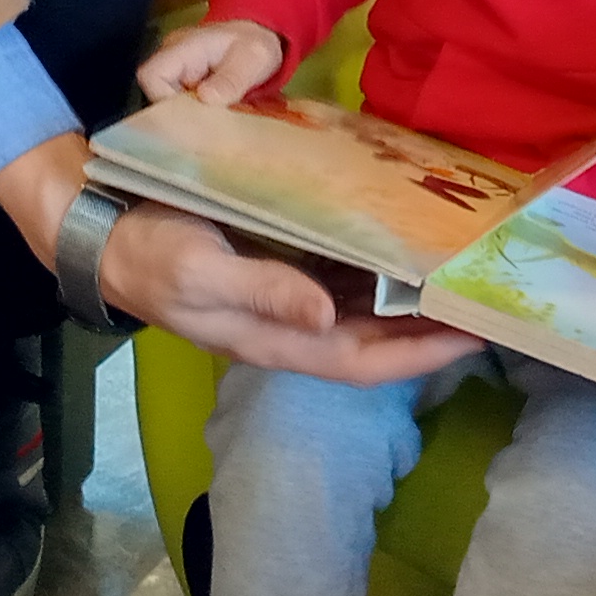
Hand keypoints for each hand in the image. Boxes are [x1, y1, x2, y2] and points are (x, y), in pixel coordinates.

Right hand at [98, 202, 482, 381]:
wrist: (104, 234)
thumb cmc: (150, 253)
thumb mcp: (200, 272)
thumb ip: (264, 292)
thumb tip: (328, 316)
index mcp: (277, 339)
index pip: (366, 361)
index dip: (423, 354)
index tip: (478, 334)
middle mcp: (294, 327)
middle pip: (379, 340)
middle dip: (433, 329)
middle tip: (491, 300)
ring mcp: (289, 300)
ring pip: (368, 311)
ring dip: (414, 300)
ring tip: (465, 274)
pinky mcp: (282, 270)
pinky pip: (347, 279)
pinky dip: (383, 269)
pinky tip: (410, 247)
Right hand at [140, 18, 287, 107]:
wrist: (258, 39)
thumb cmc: (254, 44)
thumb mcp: (252, 59)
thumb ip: (231, 79)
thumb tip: (205, 98)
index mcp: (183, 47)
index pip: (151, 76)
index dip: (164, 100)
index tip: (195, 112)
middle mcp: (172, 60)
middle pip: (156, 95)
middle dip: (182, 114)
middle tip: (210, 122)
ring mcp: (176, 74)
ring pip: (168, 105)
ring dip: (191, 117)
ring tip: (217, 121)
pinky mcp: (184, 87)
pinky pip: (181, 107)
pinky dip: (196, 116)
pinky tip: (215, 119)